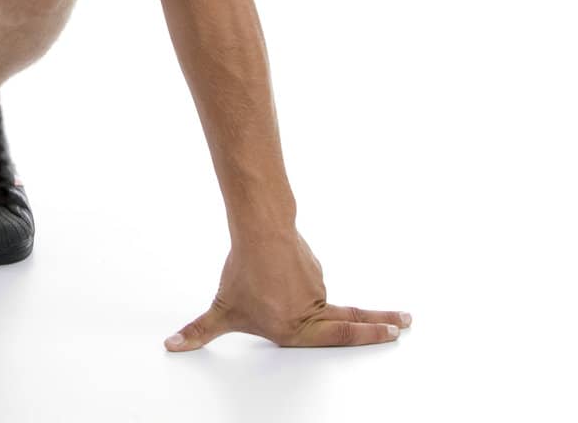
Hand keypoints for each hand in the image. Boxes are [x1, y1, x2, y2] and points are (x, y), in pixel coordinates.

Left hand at [165, 230, 409, 349]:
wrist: (260, 231)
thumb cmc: (243, 273)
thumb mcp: (220, 310)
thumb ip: (200, 332)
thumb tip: (172, 345)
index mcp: (294, 329)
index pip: (337, 337)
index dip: (365, 336)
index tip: (393, 332)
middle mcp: (310, 311)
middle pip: (351, 318)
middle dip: (380, 321)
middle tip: (406, 322)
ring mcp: (315, 287)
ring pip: (310, 293)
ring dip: (292, 286)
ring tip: (265, 278)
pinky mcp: (313, 267)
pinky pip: (302, 274)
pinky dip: (290, 272)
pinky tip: (273, 266)